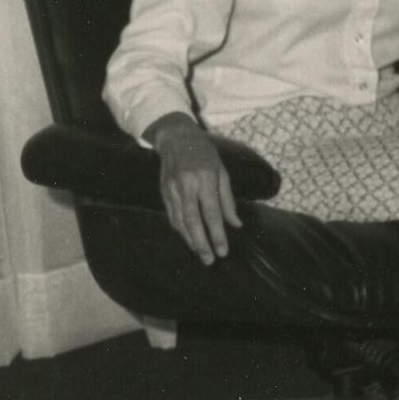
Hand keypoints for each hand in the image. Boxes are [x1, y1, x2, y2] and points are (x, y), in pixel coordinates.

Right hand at [148, 115, 238, 265]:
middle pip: (193, 221)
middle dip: (201, 243)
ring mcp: (172, 190)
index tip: (223, 251)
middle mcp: (187, 186)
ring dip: (190, 240)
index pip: (212, 213)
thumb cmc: (205, 155)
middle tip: (209, 260)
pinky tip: (188, 239)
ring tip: (200, 254)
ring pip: (180, 222)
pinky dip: (180, 230)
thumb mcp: (222, 172)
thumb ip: (227, 200)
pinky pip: (171, 216)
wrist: (176, 139)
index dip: (217, 234)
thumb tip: (235, 224)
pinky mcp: (163, 193)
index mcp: (205, 179)